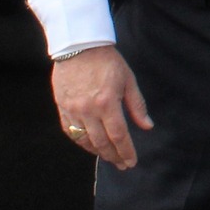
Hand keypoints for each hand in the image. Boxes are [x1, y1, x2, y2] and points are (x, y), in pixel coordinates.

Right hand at [51, 46, 152, 170]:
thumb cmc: (107, 61)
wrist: (79, 46)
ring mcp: (73, 110)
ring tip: (109, 156)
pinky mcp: (62, 108)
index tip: (131, 162)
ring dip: (98, 152)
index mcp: (107, 102)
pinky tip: (90, 145)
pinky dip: (81, 142)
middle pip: (102, 142)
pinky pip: (71, 132)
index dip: (126, 151)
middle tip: (122, 164)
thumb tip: (147, 126)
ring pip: (85, 140)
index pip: (119, 135)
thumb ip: (137, 105)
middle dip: (114, 156)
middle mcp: (88, 110)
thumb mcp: (128, 79)